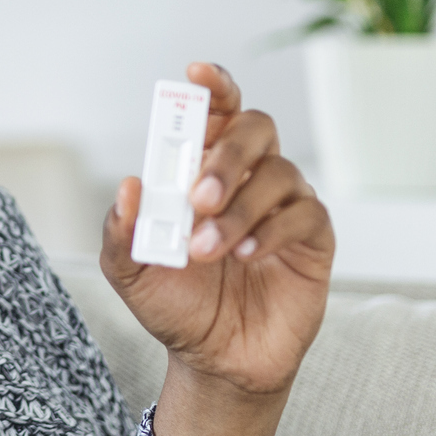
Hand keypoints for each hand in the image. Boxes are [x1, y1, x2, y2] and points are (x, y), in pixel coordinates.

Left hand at [101, 63, 333, 399]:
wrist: (214, 359)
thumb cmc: (176, 304)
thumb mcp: (131, 271)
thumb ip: (122, 230)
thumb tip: (129, 186)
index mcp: (204, 170)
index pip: (217, 112)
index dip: (212, 87)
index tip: (196, 75)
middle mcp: (249, 177)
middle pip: (256, 128)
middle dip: (226, 155)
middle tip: (198, 197)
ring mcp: (285, 204)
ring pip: (279, 173)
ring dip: (240, 209)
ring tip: (208, 251)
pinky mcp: (313, 239)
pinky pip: (306, 213)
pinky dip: (273, 230)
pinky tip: (248, 255)